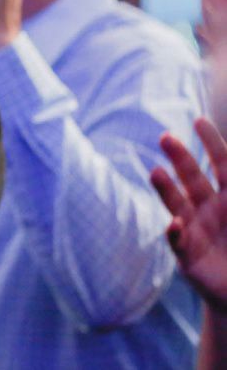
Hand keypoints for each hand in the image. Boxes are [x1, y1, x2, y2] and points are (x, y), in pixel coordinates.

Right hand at [151, 118, 226, 314]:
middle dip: (180, 157)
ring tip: (156, 173)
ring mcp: (195, 231)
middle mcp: (209, 210)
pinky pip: (178, 242)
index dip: (211, 143)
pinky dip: (175, 233)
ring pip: (178, 203)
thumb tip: (199, 202)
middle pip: (192, 177)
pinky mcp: (188, 257)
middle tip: (166, 137)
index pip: (221, 165)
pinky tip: (175, 224)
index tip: (199, 120)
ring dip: (167, 189)